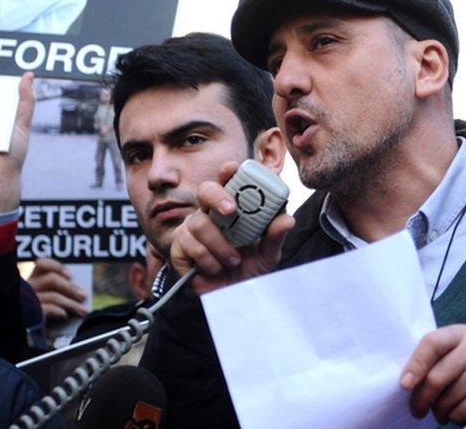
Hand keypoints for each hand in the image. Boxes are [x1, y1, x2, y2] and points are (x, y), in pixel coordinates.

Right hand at [27, 258, 88, 320]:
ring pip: (53, 296)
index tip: (70, 274)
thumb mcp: (45, 297)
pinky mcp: (30, 314)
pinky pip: (48, 309)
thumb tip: (76, 289)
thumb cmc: (39, 312)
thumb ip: (55, 290)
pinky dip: (59, 311)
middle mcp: (28, 288)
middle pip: (51, 279)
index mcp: (32, 280)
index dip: (56, 266)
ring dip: (71, 303)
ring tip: (82, 310)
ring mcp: (29, 301)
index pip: (41, 265)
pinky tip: (65, 315)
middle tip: (83, 295)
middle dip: (70, 287)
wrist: (28, 332)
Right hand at [169, 161, 294, 294]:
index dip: (227, 172)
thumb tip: (287, 218)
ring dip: (220, 245)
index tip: (233, 168)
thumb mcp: (267, 255)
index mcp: (230, 209)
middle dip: (217, 197)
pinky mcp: (178, 248)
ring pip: (199, 223)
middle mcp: (209, 215)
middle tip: (231, 211)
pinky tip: (214, 269)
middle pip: (205, 191)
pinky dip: (207, 260)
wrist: (229, 298)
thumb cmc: (247, 270)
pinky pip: (189, 246)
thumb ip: (275, 237)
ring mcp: (190, 230)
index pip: (227, 182)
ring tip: (232, 260)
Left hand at [400, 324, 465, 424]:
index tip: (405, 384)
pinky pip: (463, 411)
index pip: (432, 344)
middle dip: (420, 399)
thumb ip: (429, 358)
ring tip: (437, 410)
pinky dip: (453, 416)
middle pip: (436, 378)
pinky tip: (453, 411)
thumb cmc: (463, 359)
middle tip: (416, 409)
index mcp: (458, 334)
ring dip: (437, 410)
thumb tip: (407, 383)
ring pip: (448, 399)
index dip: (416, 365)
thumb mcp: (449, 349)